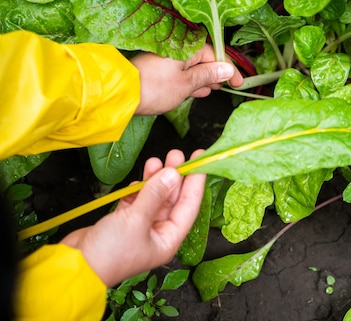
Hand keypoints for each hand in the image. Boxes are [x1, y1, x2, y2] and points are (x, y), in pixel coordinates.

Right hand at [60, 149, 205, 286]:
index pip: (189, 205)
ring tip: (155, 161)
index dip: (195, 182)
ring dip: (154, 180)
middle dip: (173, 177)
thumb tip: (173, 174)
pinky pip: (136, 203)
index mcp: (168, 239)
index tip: (200, 160)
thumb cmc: (109, 252)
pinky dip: (137, 191)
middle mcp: (157, 234)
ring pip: (153, 199)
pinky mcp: (122, 224)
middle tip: (176, 155)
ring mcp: (139, 229)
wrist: (75, 269)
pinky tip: (136, 182)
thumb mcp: (136, 219)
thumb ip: (155, 194)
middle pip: (172, 200)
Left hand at [131, 44, 244, 114]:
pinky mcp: (157, 67)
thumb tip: (226, 70)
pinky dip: (190, 80)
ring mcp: (165, 57)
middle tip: (227, 86)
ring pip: (191, 65)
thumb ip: (208, 75)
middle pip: (203, 57)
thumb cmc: (155, 87)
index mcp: (187, 46)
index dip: (229, 69)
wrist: (122, 93)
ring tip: (212, 90)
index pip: (215, 54)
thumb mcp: (187, 83)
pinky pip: (180, 70)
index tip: (239, 83)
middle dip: (216, 72)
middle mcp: (176, 47)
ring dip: (203, 77)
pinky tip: (196, 90)